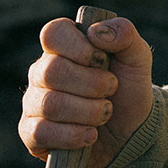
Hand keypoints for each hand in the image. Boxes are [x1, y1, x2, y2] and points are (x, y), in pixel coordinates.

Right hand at [19, 15, 154, 167]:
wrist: (131, 131)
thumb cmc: (129, 87)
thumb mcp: (137, 57)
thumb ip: (124, 34)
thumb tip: (95, 31)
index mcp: (64, 46)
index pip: (53, 33)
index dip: (79, 47)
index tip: (102, 60)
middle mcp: (42, 71)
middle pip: (52, 71)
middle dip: (92, 84)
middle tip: (111, 88)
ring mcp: (34, 102)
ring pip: (50, 104)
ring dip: (88, 111)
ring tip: (105, 112)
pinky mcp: (31, 133)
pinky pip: (40, 133)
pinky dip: (73, 135)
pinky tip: (91, 135)